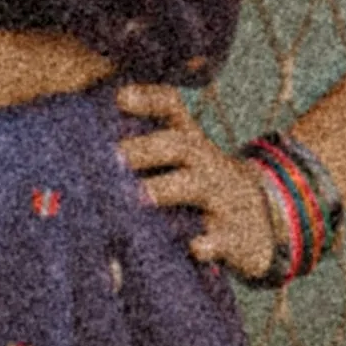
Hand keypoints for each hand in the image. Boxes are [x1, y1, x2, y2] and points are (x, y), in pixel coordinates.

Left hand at [113, 86, 283, 283]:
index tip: (120, 97)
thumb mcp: (185, 162)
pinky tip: (193, 247)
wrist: (264, 222)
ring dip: (165, 189)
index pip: (172, 108)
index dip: (148, 99)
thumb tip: (81, 146)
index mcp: (191, 142)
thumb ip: (144, 151)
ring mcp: (223, 198)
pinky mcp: (235, 235)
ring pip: (196, 186)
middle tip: (108, 158)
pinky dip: (207, 243)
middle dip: (143, 148)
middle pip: (178, 144)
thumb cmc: (204, 189)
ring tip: (138, 197)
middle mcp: (206, 163)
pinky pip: (222, 238)